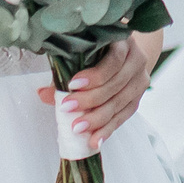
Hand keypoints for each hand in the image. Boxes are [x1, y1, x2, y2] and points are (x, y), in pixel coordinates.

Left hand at [37, 34, 157, 147]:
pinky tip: (94, 140)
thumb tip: (43, 93)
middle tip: (67, 109)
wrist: (125, 55)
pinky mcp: (138, 99)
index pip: (114, 60)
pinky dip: (107, 129)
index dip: (94, 75)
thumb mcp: (82, 53)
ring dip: (97, 119)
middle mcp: (137, 60)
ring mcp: (140, 81)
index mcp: (123, 42)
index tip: (72, 85)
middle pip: (116, 84)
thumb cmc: (98, 51)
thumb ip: (64, 71)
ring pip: (120, 103)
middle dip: (90, 100)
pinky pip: (123, 117)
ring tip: (77, 128)